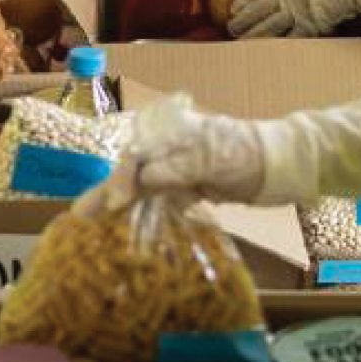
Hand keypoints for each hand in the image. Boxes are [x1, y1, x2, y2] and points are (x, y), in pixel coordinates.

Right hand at [77, 109, 268, 211]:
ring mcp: (177, 168)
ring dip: (120, 206)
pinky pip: (159, 200)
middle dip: (106, 192)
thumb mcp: (211, 157)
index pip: (135, 155)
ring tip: (92, 226)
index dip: (120, 179)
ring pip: (141, 187)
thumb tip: (142, 179)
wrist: (280, 163)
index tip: (114, 203)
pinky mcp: (187, 186)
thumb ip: (175, 168)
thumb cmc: (246, 153)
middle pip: (131, 170)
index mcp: (172, 132)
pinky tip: (126, 229)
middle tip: (80, 215)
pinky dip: (144, 213)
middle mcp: (169, 148)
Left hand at [228, 0, 360, 37]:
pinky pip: (293, 37)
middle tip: (232, 29)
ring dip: (255, 34)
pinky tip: (271, 50)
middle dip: (243, 21)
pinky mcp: (313, 25)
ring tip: (243, 41)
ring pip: (270, 27)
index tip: (233, 8)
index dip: (244, 0)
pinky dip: (280, 44)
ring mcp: (298, 12)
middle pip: (259, 11)